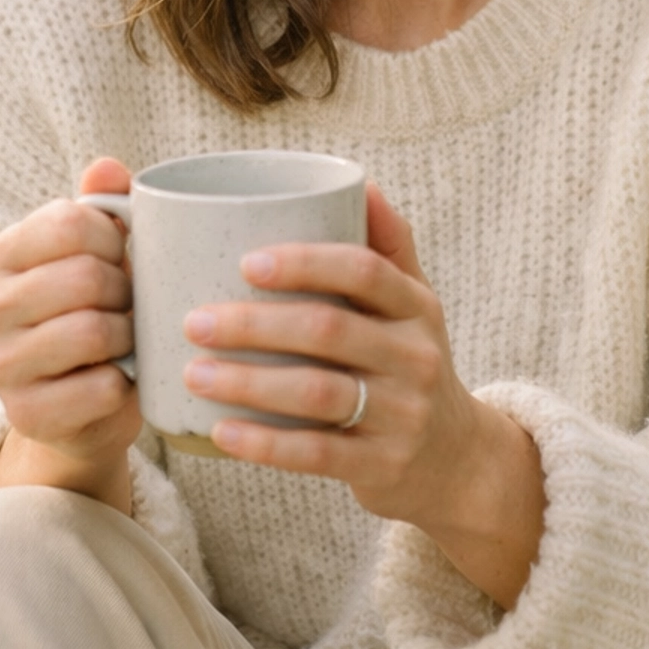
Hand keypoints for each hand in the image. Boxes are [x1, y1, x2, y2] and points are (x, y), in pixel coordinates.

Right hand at [0, 158, 139, 511]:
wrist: (83, 405)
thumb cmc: (96, 312)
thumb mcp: (99, 255)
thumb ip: (104, 206)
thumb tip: (107, 168)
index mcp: (0, 256)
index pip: (72, 224)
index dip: (117, 240)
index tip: (122, 259)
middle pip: (84, 277)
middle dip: (126, 292)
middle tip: (131, 307)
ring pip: (92, 331)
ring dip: (128, 337)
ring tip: (127, 341)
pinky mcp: (24, 415)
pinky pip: (100, 387)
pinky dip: (125, 384)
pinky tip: (118, 380)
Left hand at [183, 183, 544, 607]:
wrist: (455, 460)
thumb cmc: (412, 364)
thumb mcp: (415, 306)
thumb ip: (388, 248)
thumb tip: (361, 183)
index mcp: (417, 307)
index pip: (365, 271)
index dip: (306, 263)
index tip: (246, 261)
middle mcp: (416, 356)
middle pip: (329, 330)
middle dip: (255, 323)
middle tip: (193, 321)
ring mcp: (402, 414)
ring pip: (316, 393)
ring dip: (247, 383)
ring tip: (193, 372)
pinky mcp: (381, 465)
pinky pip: (316, 453)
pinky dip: (264, 443)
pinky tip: (220, 432)